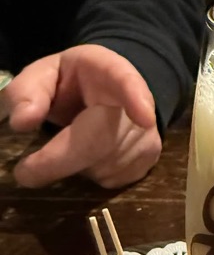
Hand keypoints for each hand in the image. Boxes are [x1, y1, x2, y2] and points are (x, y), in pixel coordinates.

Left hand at [5, 44, 162, 188]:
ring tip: (70, 144)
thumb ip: (27, 91)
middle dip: (60, 160)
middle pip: (103, 142)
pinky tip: (88, 156)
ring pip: (103, 167)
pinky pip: (113, 180)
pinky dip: (91, 174)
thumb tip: (22, 122)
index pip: (127, 82)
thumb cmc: (73, 84)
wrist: (110, 94)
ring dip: (75, 166)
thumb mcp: (45, 74)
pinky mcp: (150, 160)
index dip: (136, 99)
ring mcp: (149, 136)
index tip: (144, 117)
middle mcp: (141, 106)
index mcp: (111, 73)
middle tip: (25, 173)